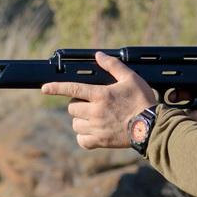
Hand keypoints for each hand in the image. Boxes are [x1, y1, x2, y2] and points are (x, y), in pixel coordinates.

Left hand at [41, 52, 157, 148]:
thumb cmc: (142, 101)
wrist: (151, 126)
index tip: (44, 88)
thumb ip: (113, 66)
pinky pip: (82, 141)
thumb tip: (99, 55)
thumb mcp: (131, 78)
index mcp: (101, 95)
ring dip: (80, 120)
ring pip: (75, 124)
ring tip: (92, 117)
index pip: (72, 89)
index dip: (56, 87)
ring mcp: (97, 128)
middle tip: (89, 103)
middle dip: (77, 104)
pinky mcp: (101, 141)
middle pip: (72, 108)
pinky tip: (90, 131)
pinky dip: (83, 137)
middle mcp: (95, 112)